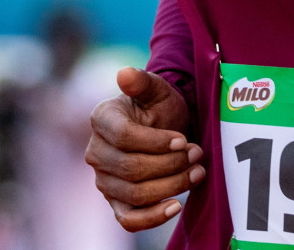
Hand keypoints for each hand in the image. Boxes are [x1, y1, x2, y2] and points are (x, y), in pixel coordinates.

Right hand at [86, 67, 204, 231]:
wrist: (165, 128)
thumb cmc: (159, 107)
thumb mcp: (157, 90)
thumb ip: (142, 81)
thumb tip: (124, 74)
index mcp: (101, 119)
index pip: (124, 136)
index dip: (156, 142)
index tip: (183, 140)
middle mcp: (96, 151)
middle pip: (132, 168)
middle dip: (170, 164)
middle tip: (197, 155)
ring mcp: (104, 180)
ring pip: (135, 193)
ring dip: (171, 186)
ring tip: (197, 172)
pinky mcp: (116, 202)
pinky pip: (129, 219)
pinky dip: (153, 217)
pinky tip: (176, 206)